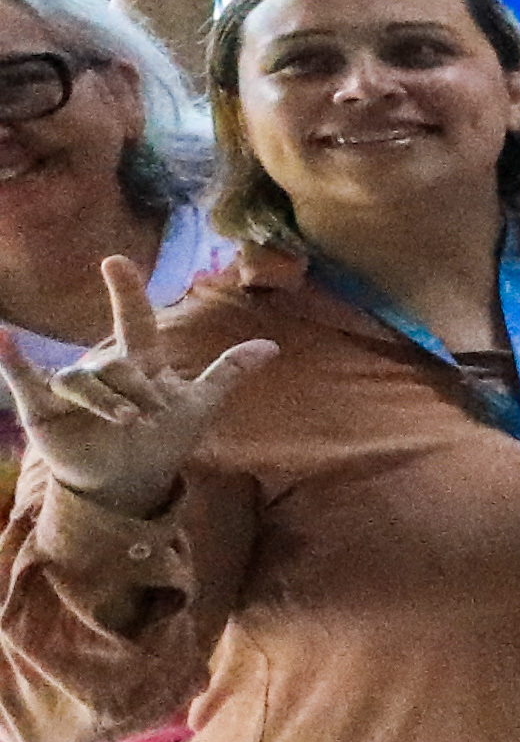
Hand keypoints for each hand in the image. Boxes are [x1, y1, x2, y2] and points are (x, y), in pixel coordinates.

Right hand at [0, 253, 270, 522]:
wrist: (131, 481)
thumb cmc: (163, 439)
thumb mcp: (199, 405)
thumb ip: (227, 372)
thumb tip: (271, 345)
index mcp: (137, 361)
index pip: (134, 319)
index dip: (126, 291)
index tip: (115, 261)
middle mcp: (101, 368)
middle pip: (117, 365)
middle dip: (138, 392)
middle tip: (152, 418)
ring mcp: (70, 387)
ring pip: (83, 380)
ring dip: (106, 400)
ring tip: (130, 421)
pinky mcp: (42, 408)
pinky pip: (24, 379)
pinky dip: (12, 360)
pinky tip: (3, 339)